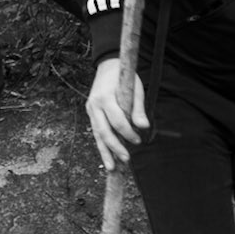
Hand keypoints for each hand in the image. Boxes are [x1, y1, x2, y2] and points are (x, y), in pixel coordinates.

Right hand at [85, 56, 148, 171]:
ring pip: (97, 134)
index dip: (127, 133)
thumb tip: (144, 127)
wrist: (107, 66)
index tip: (138, 140)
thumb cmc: (124, 77)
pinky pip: (96, 132)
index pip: (117, 120)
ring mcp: (91, 109)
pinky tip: (107, 158)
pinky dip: (102, 145)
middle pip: (104, 131)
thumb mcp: (135, 88)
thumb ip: (138, 109)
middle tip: (126, 159)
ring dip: (105, 152)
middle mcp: (94, 105)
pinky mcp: (91, 113)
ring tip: (112, 167)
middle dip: (115, 147)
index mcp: (105, 97)